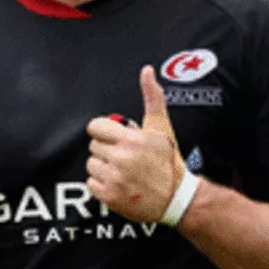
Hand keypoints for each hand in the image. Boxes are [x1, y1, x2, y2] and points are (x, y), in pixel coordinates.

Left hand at [85, 65, 186, 222]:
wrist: (177, 198)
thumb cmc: (167, 161)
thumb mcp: (160, 127)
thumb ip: (151, 97)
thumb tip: (147, 70)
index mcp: (131, 139)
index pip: (95, 127)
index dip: (105, 132)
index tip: (116, 138)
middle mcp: (122, 158)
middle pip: (93, 146)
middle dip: (107, 149)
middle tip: (125, 157)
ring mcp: (115, 179)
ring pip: (91, 164)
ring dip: (104, 167)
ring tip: (123, 171)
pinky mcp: (110, 196)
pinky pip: (91, 184)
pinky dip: (102, 185)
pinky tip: (119, 184)